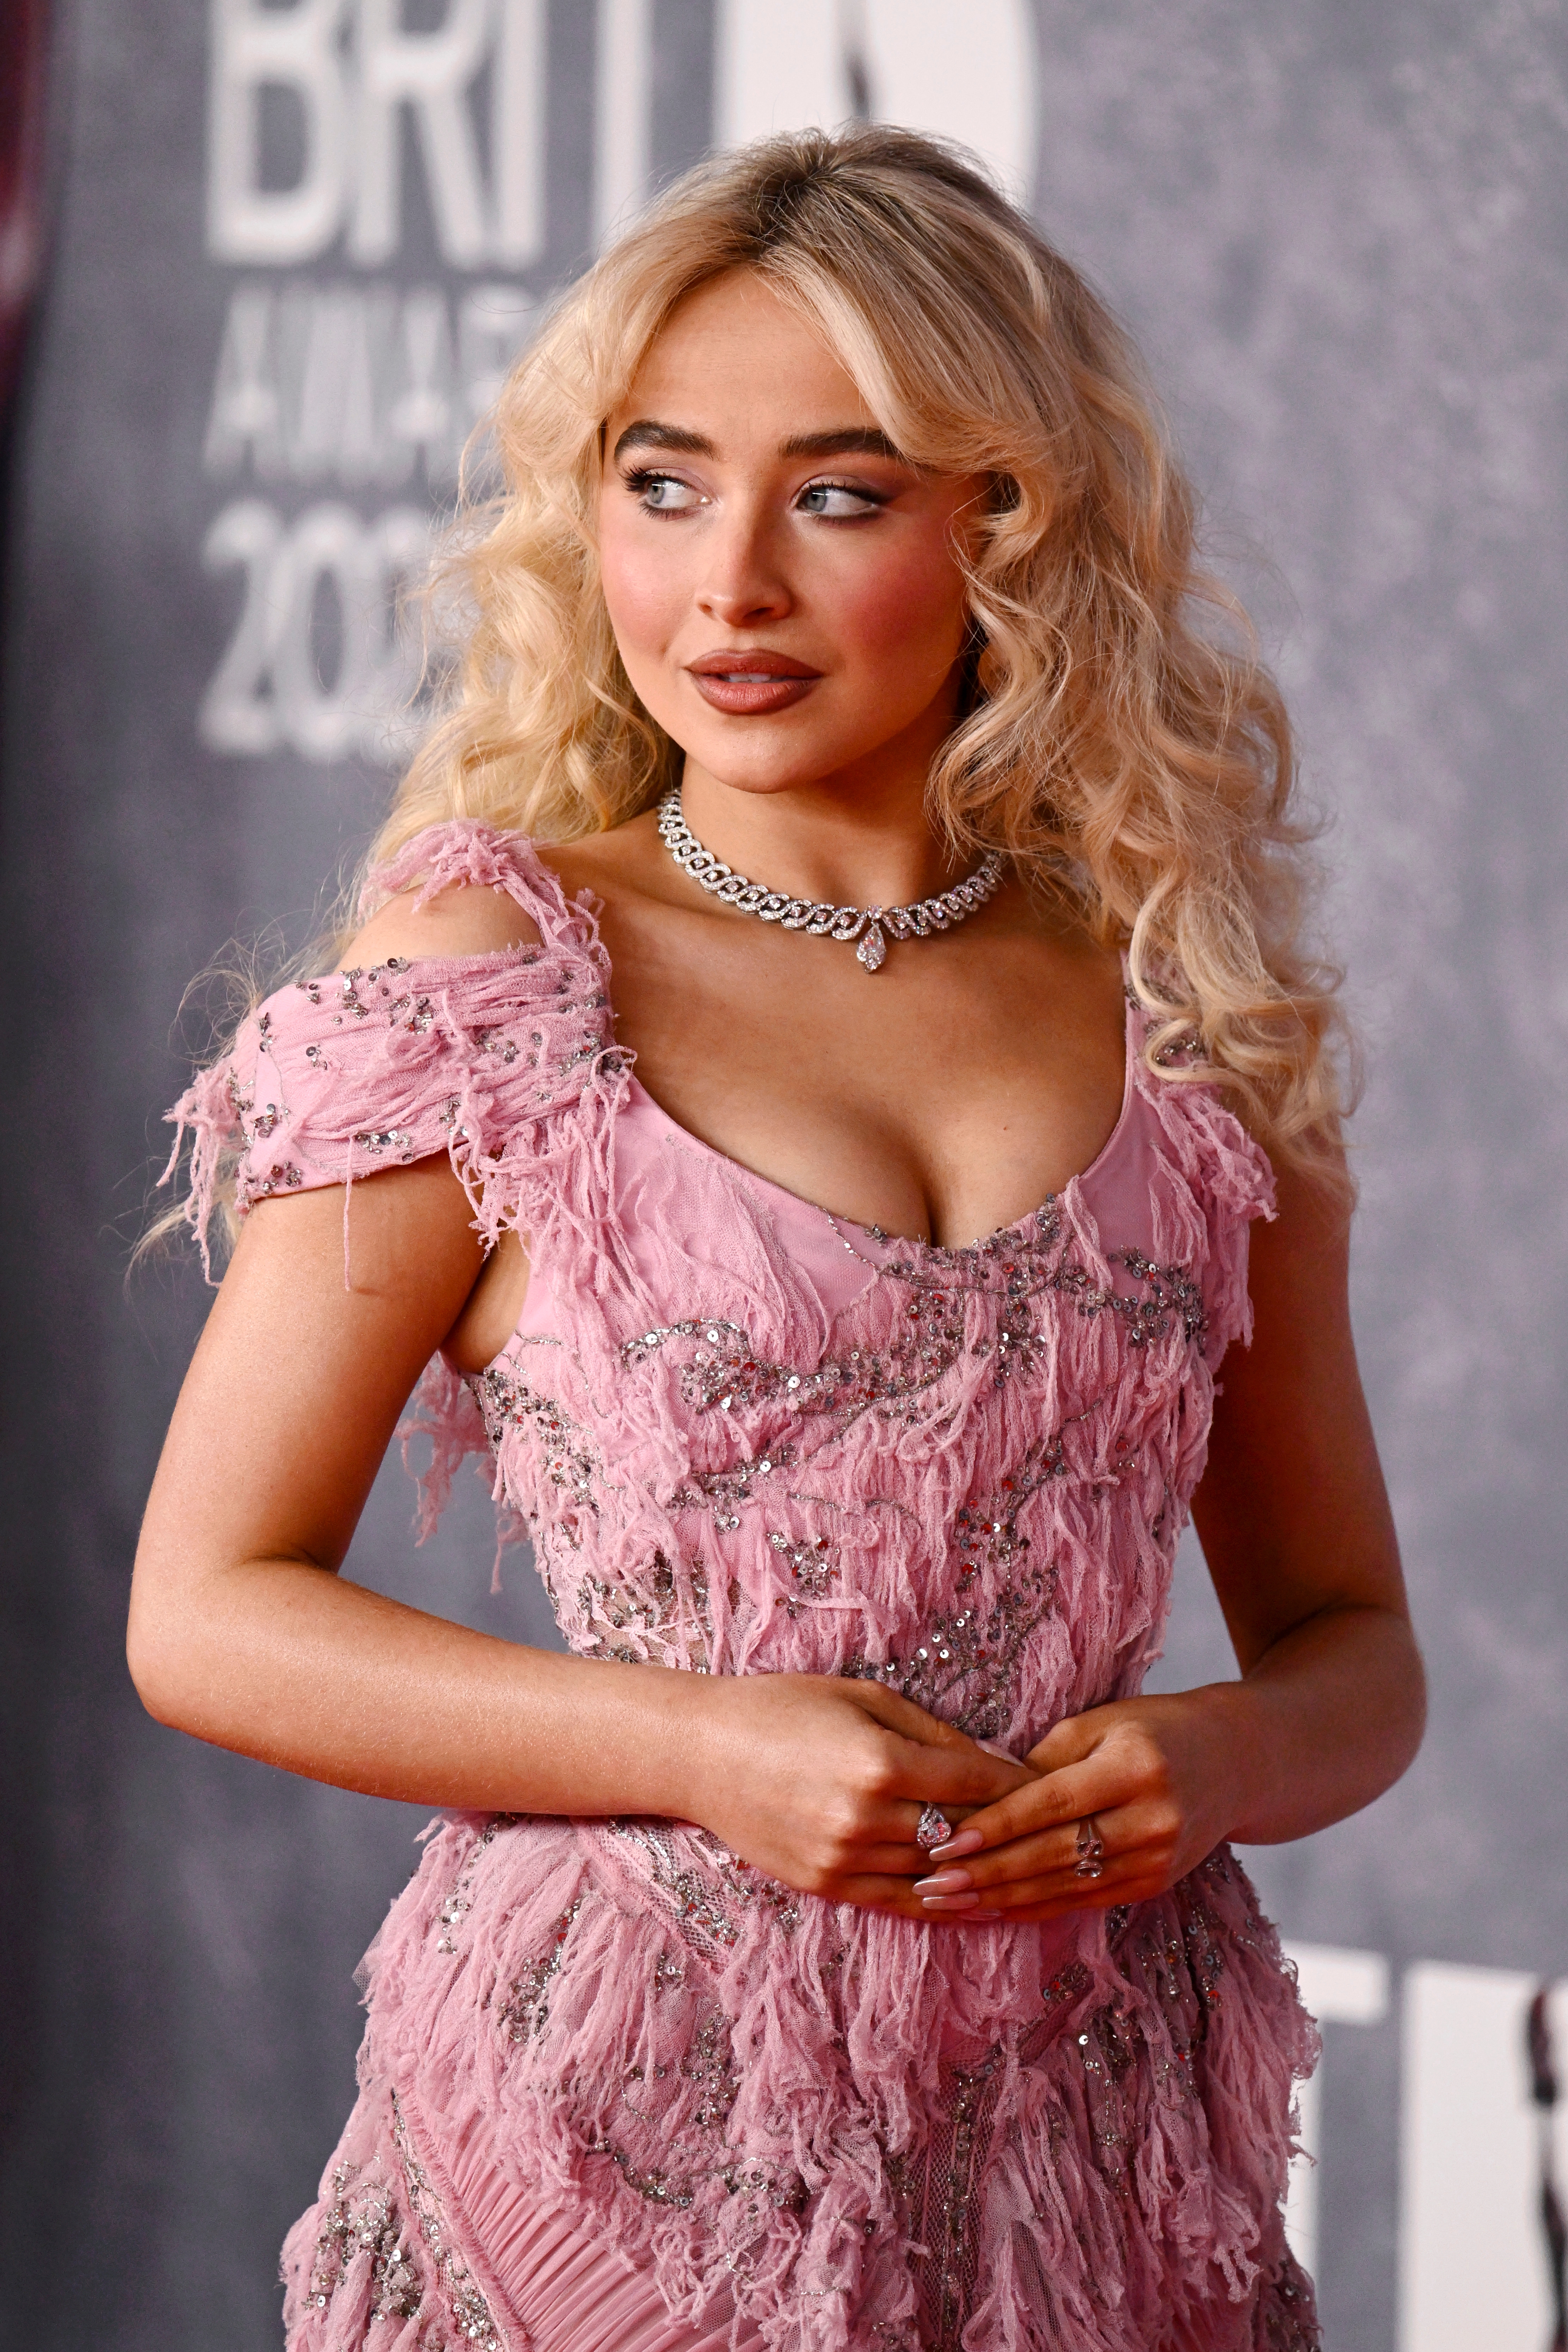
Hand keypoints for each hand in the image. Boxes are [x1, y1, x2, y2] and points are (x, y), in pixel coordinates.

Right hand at [681, 1672, 1038, 1917]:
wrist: (702, 1752)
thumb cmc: (784, 1706)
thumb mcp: (864, 1697)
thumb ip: (932, 1733)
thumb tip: (994, 1762)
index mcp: (879, 1763)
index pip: (974, 1783)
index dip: (1017, 1784)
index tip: (1048, 1784)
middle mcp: (864, 1818)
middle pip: (961, 1832)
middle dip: (1005, 1828)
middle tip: (1043, 1826)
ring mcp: (843, 1858)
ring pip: (935, 1871)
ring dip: (978, 1868)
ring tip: (1020, 1864)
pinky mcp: (825, 1885)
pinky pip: (900, 1902)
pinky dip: (941, 1903)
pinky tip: (974, 1901)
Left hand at [910, 1689, 1248, 1923]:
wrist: (1235, 1763)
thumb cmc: (1153, 1729)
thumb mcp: (1101, 1722)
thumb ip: (1043, 1758)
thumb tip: (981, 1793)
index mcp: (1135, 1768)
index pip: (1052, 1803)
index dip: (997, 1825)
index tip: (945, 1840)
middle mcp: (1152, 1820)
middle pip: (1054, 1854)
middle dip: (987, 1872)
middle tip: (930, 1883)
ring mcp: (1157, 1860)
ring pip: (1064, 1886)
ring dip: (1001, 1898)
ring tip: (947, 1902)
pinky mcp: (1154, 1884)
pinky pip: (1083, 1901)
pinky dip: (1034, 1907)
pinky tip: (992, 1910)